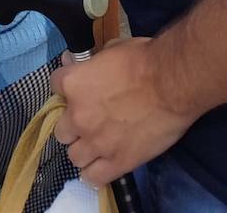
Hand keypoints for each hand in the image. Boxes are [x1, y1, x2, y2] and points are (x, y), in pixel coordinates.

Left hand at [51, 37, 195, 188]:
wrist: (171, 83)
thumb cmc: (143, 60)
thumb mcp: (111, 49)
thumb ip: (89, 62)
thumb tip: (72, 62)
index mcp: (73, 84)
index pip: (55, 86)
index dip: (69, 88)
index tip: (81, 89)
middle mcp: (77, 116)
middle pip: (61, 129)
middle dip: (73, 124)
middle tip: (91, 120)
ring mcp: (96, 142)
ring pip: (74, 156)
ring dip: (84, 149)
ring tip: (99, 144)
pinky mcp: (116, 162)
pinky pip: (93, 178)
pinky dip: (94, 173)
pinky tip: (103, 165)